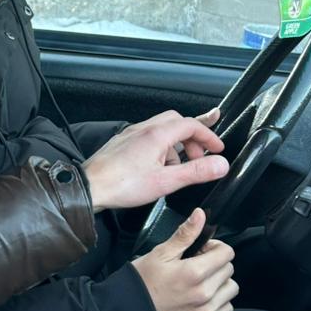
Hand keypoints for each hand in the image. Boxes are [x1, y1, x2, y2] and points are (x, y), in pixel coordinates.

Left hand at [82, 111, 227, 211]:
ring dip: (176, 145)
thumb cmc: (121, 185)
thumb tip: (221, 165)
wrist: (89, 187)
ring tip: (179, 167)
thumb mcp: (166, 181)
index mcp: (157, 134)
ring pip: (161, 130)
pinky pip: (148, 138)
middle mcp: (143, 129)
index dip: (208, 135)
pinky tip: (158, 168)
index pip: (191, 124)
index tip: (218, 148)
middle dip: (192, 136)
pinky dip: (160, 148)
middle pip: (176, 122)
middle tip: (201, 155)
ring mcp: (131, 135)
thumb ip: (195, 172)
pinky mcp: (123, 144)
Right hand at [132, 209, 238, 310]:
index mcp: (195, 272)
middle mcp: (204, 293)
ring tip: (201, 281)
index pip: (227, 253)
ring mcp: (205, 310)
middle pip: (229, 269)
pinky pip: (227, 308)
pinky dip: (219, 301)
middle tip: (195, 264)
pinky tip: (202, 296)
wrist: (130, 310)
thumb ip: (185, 234)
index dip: (214, 247)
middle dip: (216, 263)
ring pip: (231, 288)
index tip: (201, 250)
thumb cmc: (143, 279)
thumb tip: (201, 214)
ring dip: (220, 282)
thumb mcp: (161, 253)